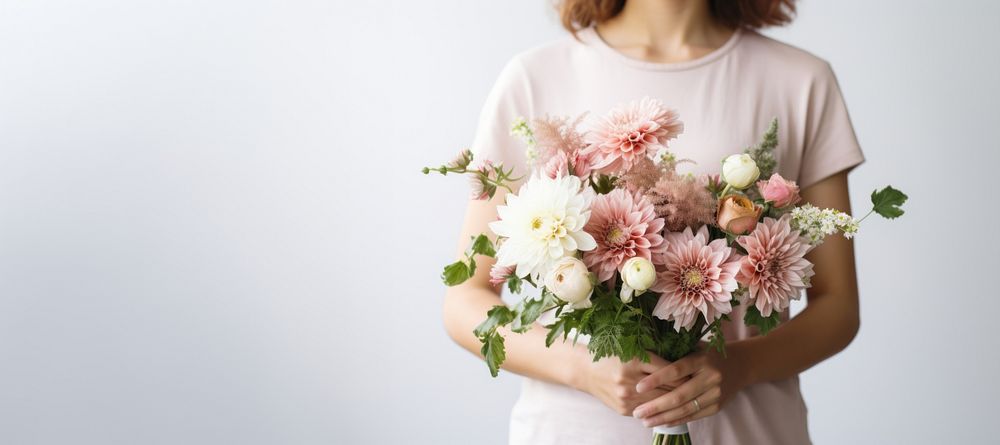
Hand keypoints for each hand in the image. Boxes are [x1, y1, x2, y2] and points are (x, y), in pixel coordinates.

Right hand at [573, 351, 686, 416]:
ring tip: (689, 399)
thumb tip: (683, 367)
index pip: (668, 370)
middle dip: (685, 389)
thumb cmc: (613, 355)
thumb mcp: (633, 350)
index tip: (696, 373)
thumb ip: (655, 358)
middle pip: (666, 389)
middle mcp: (629, 379)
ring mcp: (626, 397)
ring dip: (675, 402)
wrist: (586, 371)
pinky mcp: (624, 409)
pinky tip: (670, 407)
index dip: (685, 373)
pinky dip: (659, 409)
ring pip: (659, 403)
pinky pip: (648, 410)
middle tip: (698, 388)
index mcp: (634, 359)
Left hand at [631, 348, 747, 427]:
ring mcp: (715, 394)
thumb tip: (644, 360)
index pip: (675, 370)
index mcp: (701, 359)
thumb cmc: (708, 354)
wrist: (741, 365)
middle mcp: (710, 377)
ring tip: (645, 421)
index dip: (656, 379)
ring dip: (663, 418)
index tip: (638, 387)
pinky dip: (677, 420)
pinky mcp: (717, 407)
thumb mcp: (694, 347)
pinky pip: (694, 416)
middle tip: (637, 412)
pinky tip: (662, 422)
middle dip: (656, 406)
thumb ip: (674, 354)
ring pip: (686, 409)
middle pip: (679, 395)